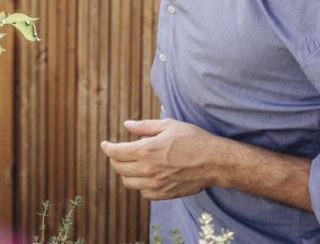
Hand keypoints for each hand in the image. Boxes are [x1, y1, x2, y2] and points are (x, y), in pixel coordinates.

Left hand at [100, 118, 230, 200]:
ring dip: (126, 173)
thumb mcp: (168, 125)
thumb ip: (144, 126)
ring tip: (132, 164)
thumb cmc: (193, 139)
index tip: (105, 144)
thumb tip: (126, 125)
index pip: (115, 152)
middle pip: (118, 168)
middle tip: (120, 152)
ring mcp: (155, 184)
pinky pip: (143, 193)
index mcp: (145, 150)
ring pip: (128, 182)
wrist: (214, 161)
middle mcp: (147, 169)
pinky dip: (140, 185)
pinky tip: (146, 176)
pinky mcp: (164, 194)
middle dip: (115, 159)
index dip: (107, 148)